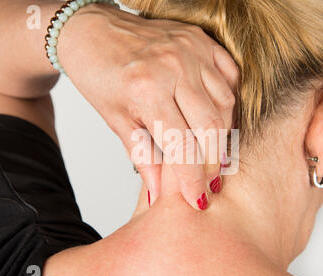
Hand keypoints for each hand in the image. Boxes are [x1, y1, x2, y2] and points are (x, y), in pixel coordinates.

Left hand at [58, 4, 238, 209]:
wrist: (91, 31)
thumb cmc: (99, 75)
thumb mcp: (116, 120)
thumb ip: (143, 157)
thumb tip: (158, 194)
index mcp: (147, 91)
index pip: (182, 146)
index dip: (192, 178)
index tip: (198, 198)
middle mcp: (174, 67)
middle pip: (212, 127)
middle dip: (214, 161)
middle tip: (210, 178)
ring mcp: (191, 50)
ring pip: (225, 103)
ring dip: (223, 133)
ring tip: (212, 149)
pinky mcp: (201, 39)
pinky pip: (230, 75)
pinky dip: (227, 100)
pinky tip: (217, 115)